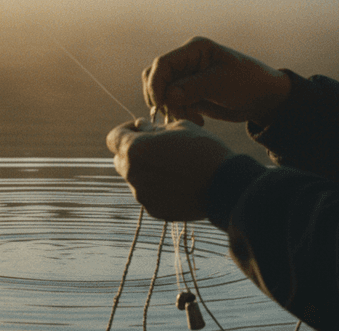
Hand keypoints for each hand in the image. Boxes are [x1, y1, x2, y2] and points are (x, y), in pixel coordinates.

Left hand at [106, 119, 234, 220]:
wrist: (225, 186)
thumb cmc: (204, 150)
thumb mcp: (180, 127)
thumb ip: (153, 128)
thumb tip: (140, 127)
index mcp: (135, 149)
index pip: (113, 138)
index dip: (125, 130)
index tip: (140, 130)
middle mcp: (133, 174)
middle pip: (120, 159)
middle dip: (133, 151)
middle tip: (156, 148)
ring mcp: (142, 195)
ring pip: (134, 178)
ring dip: (145, 171)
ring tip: (171, 167)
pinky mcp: (154, 210)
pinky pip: (148, 195)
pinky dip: (156, 188)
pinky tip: (177, 183)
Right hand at [143, 36, 290, 124]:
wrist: (264, 99)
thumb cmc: (247, 82)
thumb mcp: (221, 83)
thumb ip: (192, 87)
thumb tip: (167, 96)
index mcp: (193, 50)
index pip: (162, 64)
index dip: (156, 84)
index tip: (161, 104)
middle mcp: (185, 62)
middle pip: (155, 78)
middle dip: (161, 99)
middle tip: (176, 115)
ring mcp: (186, 78)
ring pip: (162, 94)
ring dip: (171, 109)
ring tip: (192, 119)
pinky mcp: (188, 94)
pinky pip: (172, 105)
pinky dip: (179, 115)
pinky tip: (198, 120)